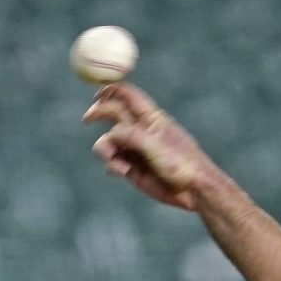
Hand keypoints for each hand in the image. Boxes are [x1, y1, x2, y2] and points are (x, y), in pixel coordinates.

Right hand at [83, 84, 212, 210]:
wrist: (193, 190)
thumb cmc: (180, 162)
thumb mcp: (153, 144)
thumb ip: (130, 135)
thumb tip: (109, 134)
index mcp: (150, 117)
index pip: (128, 95)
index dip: (111, 90)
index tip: (96, 94)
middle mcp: (141, 131)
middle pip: (113, 114)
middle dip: (99, 114)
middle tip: (87, 119)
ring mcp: (135, 150)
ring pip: (109, 141)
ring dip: (105, 148)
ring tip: (112, 159)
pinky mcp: (132, 169)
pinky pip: (112, 162)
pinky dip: (112, 165)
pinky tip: (123, 172)